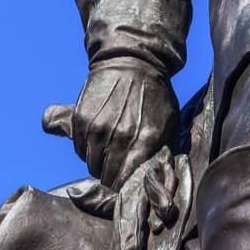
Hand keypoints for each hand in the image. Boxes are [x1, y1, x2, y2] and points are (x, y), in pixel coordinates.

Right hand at [42, 56, 179, 192]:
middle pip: (106, 177)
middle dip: (113, 176)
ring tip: (111, 146)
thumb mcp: (170, 125)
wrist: (133, 61)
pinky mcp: (81, 120)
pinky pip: (79, 149)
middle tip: (121, 163)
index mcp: (145, 142)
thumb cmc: (156, 96)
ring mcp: (97, 128)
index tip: (127, 185)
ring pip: (91, 165)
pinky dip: (87, 148)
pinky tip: (99, 135)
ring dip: (99, 162)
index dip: (125, 188)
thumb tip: (159, 187)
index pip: (125, 183)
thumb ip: (164, 156)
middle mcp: (119, 137)